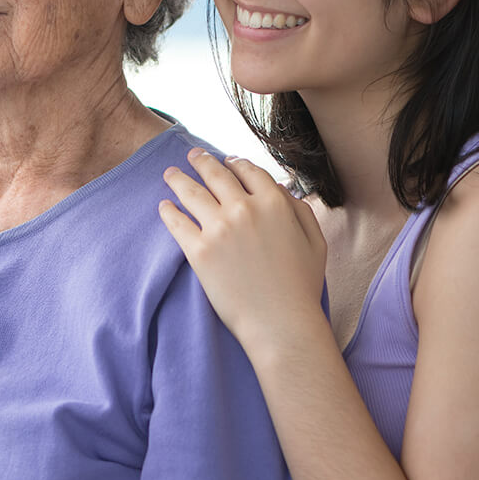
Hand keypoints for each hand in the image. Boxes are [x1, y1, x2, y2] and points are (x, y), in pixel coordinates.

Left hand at [158, 149, 327, 355]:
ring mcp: (219, 228)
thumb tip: (281, 190)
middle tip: (192, 156)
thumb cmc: (301, 286)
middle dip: (201, 161)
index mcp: (274, 203)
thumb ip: (299, 210)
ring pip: (191, 191)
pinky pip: (176, 222)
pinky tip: (164, 206)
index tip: (226, 161)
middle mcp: (244, 209)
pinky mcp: (198, 251)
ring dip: (178, 178)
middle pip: (215, 174)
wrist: (281, 323)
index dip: (235, 162)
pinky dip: (168, 211)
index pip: (248, 170)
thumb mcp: (315, 241)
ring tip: (170, 173)